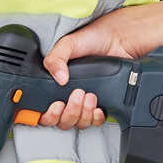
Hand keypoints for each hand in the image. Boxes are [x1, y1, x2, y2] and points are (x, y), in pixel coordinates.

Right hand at [37, 8, 155, 129]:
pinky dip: (95, 118)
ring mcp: (85, 102)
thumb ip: (56, 58)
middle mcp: (69, 96)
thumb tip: (58, 78)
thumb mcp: (68, 44)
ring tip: (90, 95)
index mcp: (56, 85)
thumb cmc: (92, 40)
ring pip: (78, 123)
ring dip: (82, 114)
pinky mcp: (102, 104)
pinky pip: (95, 121)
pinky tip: (97, 107)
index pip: (45, 110)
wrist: (117, 40)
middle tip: (77, 95)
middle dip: (69, 113)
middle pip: (62, 121)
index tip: (56, 106)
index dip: (48, 114)